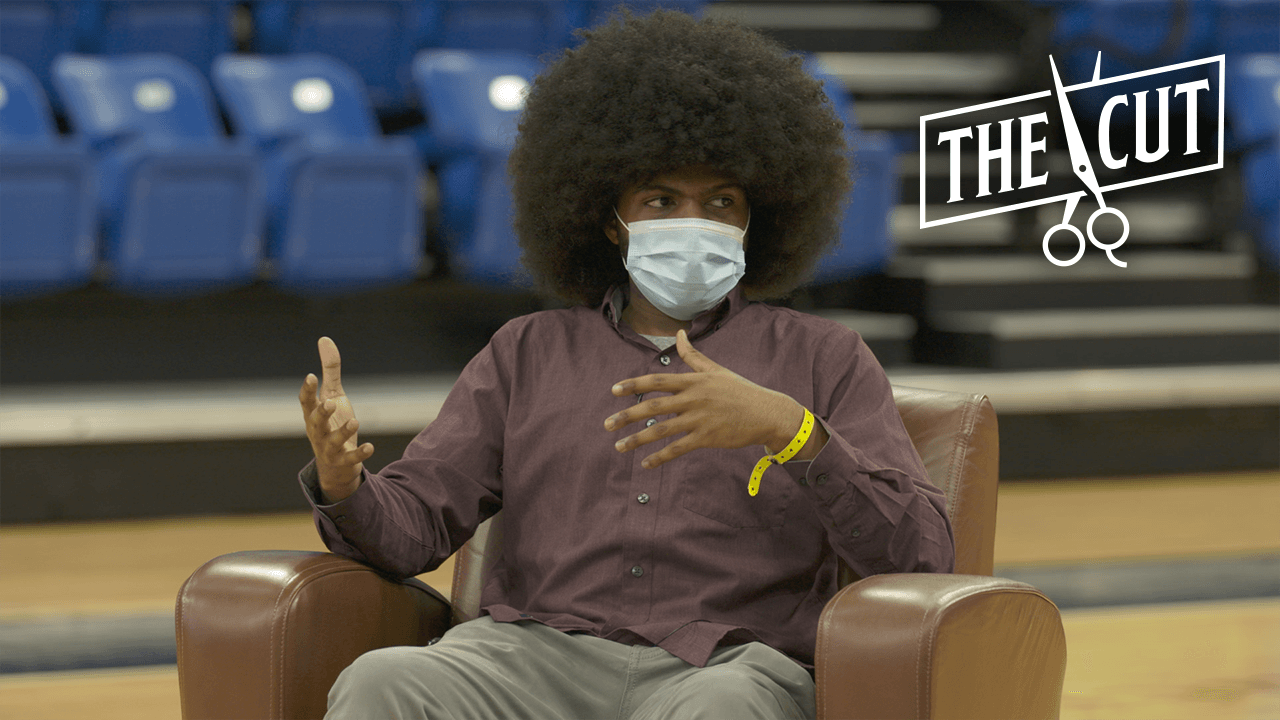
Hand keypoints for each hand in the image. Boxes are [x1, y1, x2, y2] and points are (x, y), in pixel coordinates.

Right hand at [299, 337, 373, 502]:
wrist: (335, 462)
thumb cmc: (332, 422)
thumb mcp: (333, 395)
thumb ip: (330, 370)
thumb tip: (324, 339)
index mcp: (312, 414)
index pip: (306, 402)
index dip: (307, 390)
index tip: (310, 376)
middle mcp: (317, 431)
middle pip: (315, 422)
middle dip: (321, 413)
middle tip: (329, 402)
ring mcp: (329, 447)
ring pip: (332, 440)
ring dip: (343, 432)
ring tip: (354, 421)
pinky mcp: (343, 460)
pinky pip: (350, 458)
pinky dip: (359, 453)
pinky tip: (371, 447)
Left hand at [603, 329, 825, 468]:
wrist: (767, 413)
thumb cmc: (740, 390)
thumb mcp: (716, 370)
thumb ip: (693, 355)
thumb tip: (679, 333)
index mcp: (693, 381)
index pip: (657, 381)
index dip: (634, 384)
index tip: (614, 390)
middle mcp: (693, 398)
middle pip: (652, 407)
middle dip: (626, 416)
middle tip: (607, 424)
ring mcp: (699, 419)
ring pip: (661, 431)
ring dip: (637, 440)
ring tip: (619, 447)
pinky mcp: (707, 438)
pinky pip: (678, 449)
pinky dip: (660, 457)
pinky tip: (646, 463)